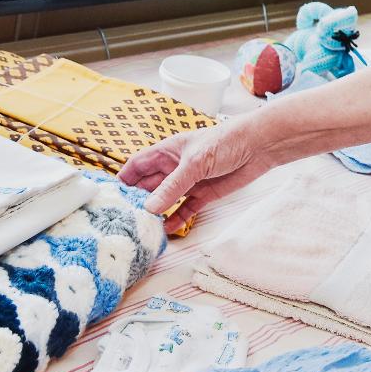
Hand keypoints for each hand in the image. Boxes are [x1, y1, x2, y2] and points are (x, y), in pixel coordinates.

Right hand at [119, 116, 272, 233]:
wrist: (260, 146)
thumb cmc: (226, 141)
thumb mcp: (194, 163)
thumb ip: (172, 186)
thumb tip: (149, 208)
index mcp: (167, 151)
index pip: (137, 165)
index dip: (123, 179)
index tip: (110, 197)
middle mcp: (174, 166)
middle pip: (148, 185)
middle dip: (137, 200)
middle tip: (124, 220)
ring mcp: (189, 181)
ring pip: (165, 200)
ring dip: (156, 213)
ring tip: (142, 229)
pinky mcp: (204, 194)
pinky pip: (185, 209)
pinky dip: (176, 219)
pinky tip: (167, 230)